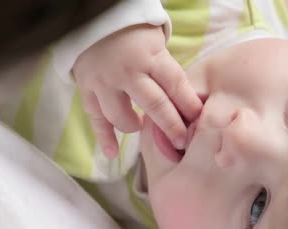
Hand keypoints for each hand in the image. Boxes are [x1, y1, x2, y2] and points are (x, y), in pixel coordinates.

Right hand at [73, 24, 201, 157]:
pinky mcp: (87, 90)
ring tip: (142, 127)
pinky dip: (104, 137)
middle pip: (155, 106)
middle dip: (172, 127)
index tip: (199, 122)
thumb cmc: (131, 31)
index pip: (175, 86)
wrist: (91, 17)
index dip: (189, 106)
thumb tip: (188, 99)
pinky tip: (112, 153)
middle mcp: (128, 72)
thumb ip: (166, 67)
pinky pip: (96, 118)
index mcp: (150, 57)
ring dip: (135, 127)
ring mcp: (105, 83)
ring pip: (123, 116)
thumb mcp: (155, 41)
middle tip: (182, 143)